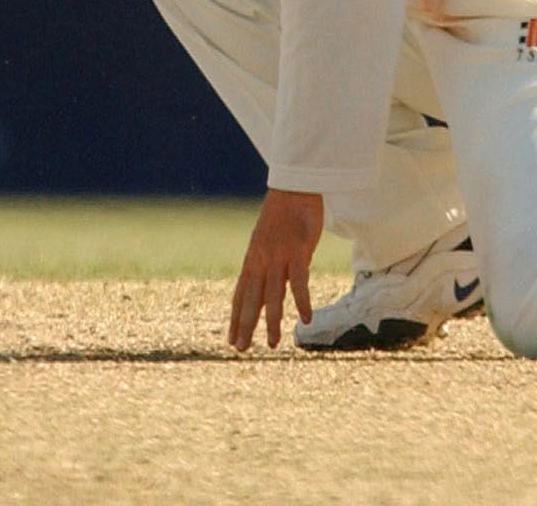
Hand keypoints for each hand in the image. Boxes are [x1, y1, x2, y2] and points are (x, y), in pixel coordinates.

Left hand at [229, 188, 323, 350]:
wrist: (293, 188)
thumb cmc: (283, 213)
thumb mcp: (268, 241)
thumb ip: (269, 263)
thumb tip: (275, 282)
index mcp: (252, 259)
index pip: (240, 294)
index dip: (235, 318)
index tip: (232, 339)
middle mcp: (261, 261)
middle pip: (251, 299)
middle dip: (245, 326)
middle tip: (242, 349)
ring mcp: (278, 257)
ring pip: (272, 295)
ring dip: (272, 321)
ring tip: (272, 343)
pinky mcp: (297, 252)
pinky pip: (299, 282)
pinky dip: (301, 301)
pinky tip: (305, 319)